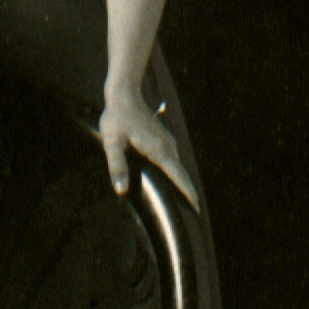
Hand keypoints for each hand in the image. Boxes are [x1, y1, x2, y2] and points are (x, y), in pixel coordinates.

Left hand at [99, 87, 199, 211]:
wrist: (125, 95)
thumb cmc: (117, 118)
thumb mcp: (112, 143)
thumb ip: (117, 166)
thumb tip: (121, 190)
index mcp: (158, 150)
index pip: (178, 176)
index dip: (187, 193)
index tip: (196, 209)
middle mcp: (168, 146)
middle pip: (181, 174)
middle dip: (187, 193)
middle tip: (192, 213)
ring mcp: (167, 142)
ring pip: (177, 167)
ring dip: (181, 184)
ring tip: (184, 203)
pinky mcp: (163, 140)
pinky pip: (172, 161)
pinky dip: (175, 174)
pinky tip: (171, 183)